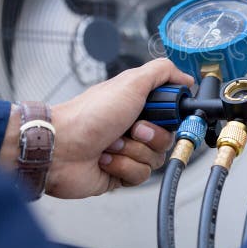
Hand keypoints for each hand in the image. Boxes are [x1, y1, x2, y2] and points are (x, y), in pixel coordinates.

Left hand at [43, 58, 192, 197]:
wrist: (60, 148)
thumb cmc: (89, 115)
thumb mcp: (131, 82)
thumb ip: (161, 72)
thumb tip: (186, 77)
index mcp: (138, 104)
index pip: (173, 112)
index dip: (171, 116)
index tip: (164, 113)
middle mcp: (134, 127)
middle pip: (168, 137)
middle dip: (151, 135)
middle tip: (133, 129)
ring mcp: (128, 151)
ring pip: (155, 158)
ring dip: (133, 151)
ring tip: (111, 144)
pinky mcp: (121, 173)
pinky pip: (140, 175)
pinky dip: (123, 166)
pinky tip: (105, 159)